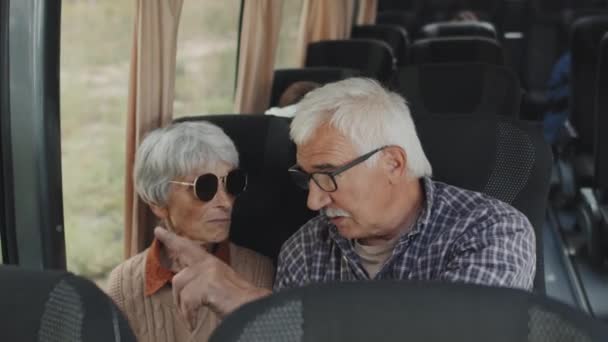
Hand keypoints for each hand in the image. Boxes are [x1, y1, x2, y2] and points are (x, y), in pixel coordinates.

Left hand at [154, 227, 270, 328]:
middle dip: (171, 243)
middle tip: (159, 233)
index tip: (159, 231)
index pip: (190, 248)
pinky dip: (188, 315)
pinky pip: (187, 300)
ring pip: (180, 283)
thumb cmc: (238, 302)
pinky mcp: (208, 284)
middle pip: (183, 253)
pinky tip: (192, 323)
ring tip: (189, 318)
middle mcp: (211, 263)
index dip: (174, 239)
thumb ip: (202, 281)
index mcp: (213, 264)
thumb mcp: (217, 286)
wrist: (253, 308)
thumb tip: (182, 283)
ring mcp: (209, 271)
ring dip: (181, 305)